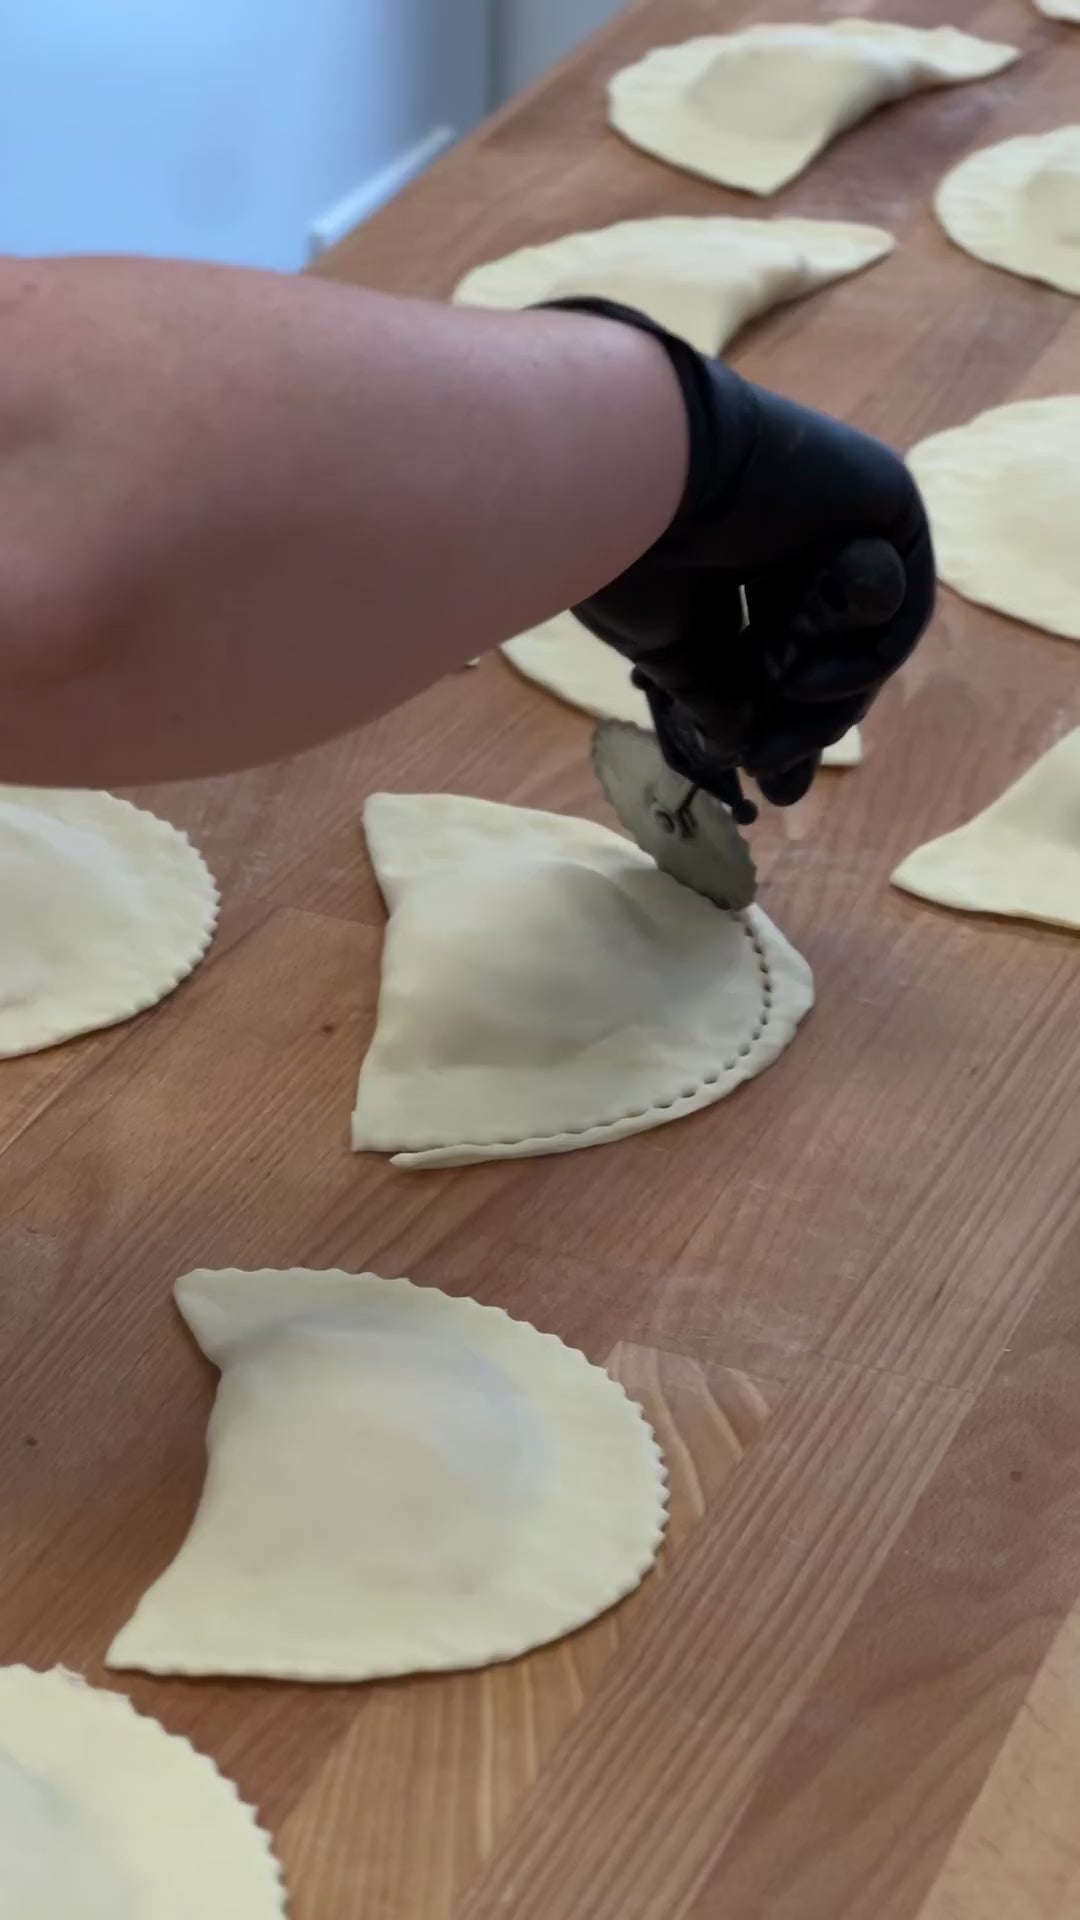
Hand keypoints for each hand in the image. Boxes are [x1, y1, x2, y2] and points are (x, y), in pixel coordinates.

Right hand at [561, 300, 934, 805]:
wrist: (630, 471)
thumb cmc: (624, 549)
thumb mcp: (671, 648)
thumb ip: (718, 700)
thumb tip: (747, 758)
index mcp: (738, 554)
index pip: (776, 652)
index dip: (773, 719)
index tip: (761, 779)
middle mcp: (794, 530)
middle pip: (824, 651)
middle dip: (805, 724)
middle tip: (776, 777)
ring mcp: (841, 513)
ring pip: (862, 637)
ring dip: (826, 701)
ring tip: (774, 735)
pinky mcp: (884, 496)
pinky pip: (898, 604)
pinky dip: (864, 658)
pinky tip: (806, 683)